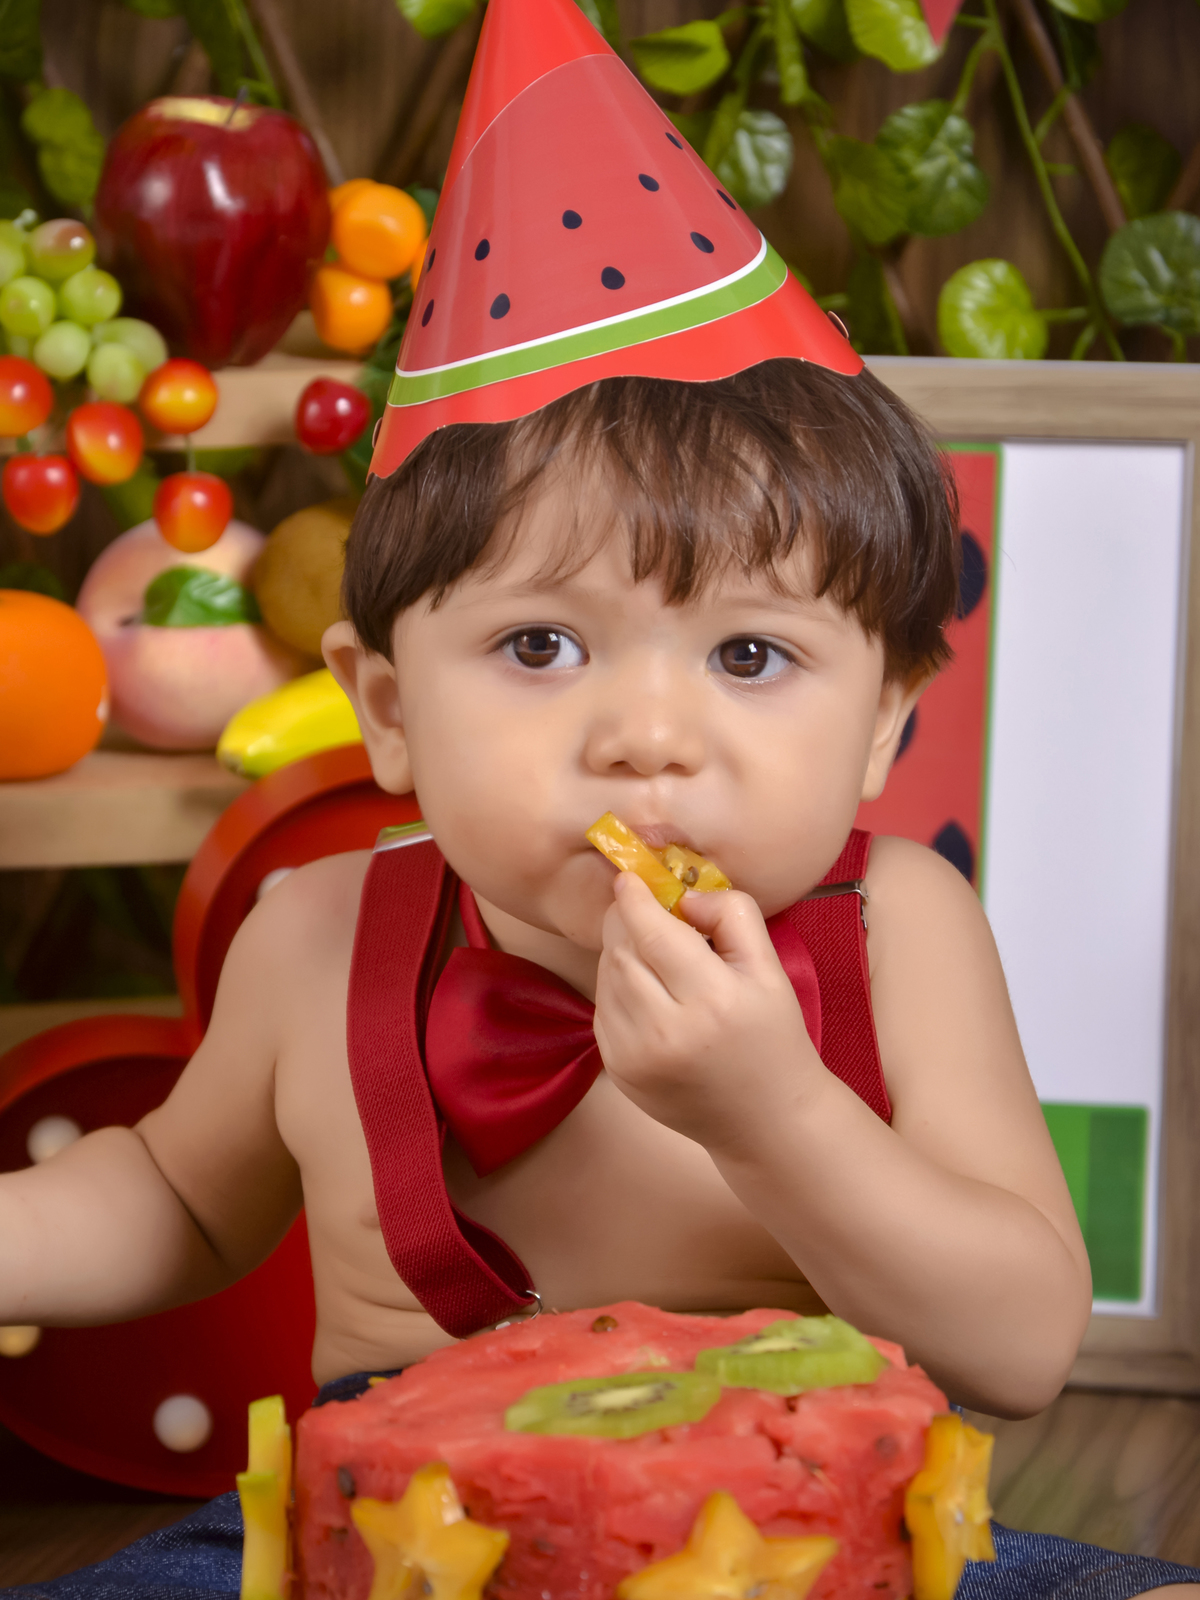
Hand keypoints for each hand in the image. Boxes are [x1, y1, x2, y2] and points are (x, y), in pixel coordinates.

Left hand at [592, 873, 826, 1151]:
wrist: (766, 1120)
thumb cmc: (772, 1036)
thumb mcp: (770, 968)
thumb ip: (732, 915)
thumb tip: (683, 895)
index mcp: (712, 1000)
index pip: (653, 933)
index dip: (634, 899)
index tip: (629, 878)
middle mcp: (667, 1032)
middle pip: (622, 952)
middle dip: (626, 923)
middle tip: (643, 911)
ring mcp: (636, 1058)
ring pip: (606, 978)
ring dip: (620, 954)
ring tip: (654, 958)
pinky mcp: (619, 1073)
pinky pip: (602, 1009)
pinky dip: (615, 989)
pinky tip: (647, 992)